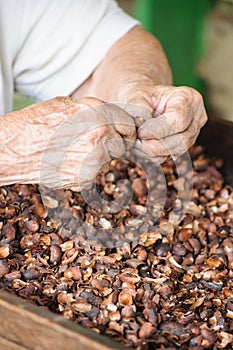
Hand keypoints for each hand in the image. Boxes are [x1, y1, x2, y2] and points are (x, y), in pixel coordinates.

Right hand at [0, 97, 135, 188]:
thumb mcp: (66, 105)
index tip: (124, 132)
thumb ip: (93, 111)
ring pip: (111, 160)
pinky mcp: (87, 178)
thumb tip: (112, 119)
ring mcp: (95, 159)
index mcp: (97, 112)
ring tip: (76, 151)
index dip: (126, 128)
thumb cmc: (36, 124)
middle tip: (96, 142)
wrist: (13, 150)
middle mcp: (101, 135)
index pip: (129, 123)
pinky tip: (71, 162)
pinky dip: (89, 169)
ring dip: (101, 157)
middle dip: (114, 143)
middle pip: (123, 143)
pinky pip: (97, 173)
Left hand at [117, 84, 207, 162]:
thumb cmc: (141, 95)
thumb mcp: (137, 95)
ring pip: (176, 152)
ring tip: (135, 145)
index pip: (178, 120)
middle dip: (155, 145)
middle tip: (135, 143)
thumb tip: (141, 130)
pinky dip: (151, 156)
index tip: (140, 132)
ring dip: (152, 152)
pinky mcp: (182, 147)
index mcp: (188, 98)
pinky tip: (139, 149)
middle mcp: (196, 117)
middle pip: (181, 140)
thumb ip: (139, 111)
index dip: (158, 130)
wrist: (143, 101)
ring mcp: (192, 134)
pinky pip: (168, 157)